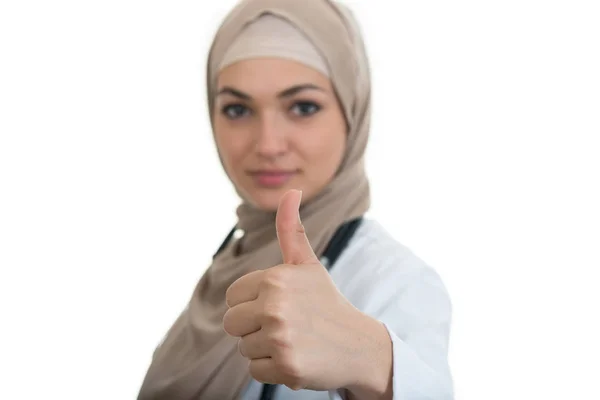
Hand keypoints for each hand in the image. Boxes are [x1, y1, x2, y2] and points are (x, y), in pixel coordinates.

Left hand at [223, 190, 385, 391]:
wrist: (359, 346)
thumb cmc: (326, 303)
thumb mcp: (308, 265)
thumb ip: (291, 230)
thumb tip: (291, 191)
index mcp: (276, 279)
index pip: (233, 297)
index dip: (252, 303)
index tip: (280, 305)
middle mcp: (275, 306)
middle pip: (232, 323)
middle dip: (254, 328)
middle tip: (286, 326)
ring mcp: (280, 337)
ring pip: (243, 348)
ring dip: (264, 349)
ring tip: (294, 341)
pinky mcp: (286, 366)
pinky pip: (255, 370)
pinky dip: (273, 369)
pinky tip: (297, 358)